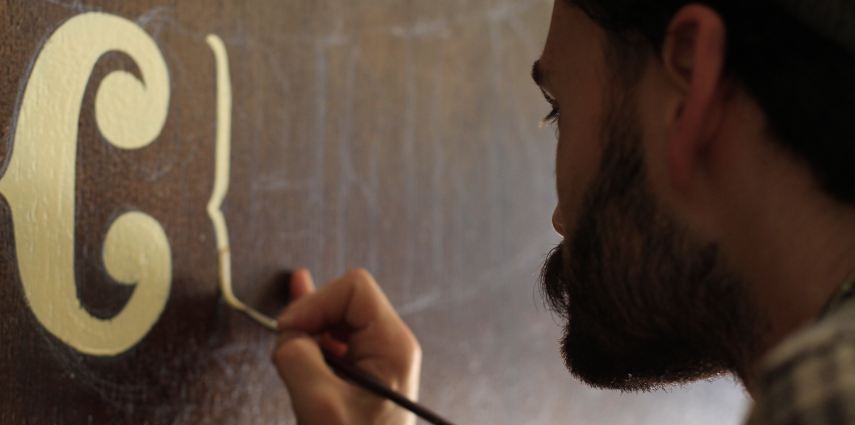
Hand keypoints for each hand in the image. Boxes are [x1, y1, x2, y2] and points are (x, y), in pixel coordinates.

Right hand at [273, 268, 421, 424]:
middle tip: (286, 348)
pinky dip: (312, 340)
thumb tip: (288, 335)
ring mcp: (377, 358)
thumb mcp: (321, 407)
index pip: (354, 289)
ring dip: (307, 332)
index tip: (289, 332)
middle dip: (310, 316)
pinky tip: (294, 332)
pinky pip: (335, 340)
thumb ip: (298, 359)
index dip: (316, 301)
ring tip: (288, 355)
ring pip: (336, 319)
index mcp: (393, 345)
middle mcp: (390, 345)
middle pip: (344, 300)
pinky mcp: (362, 372)